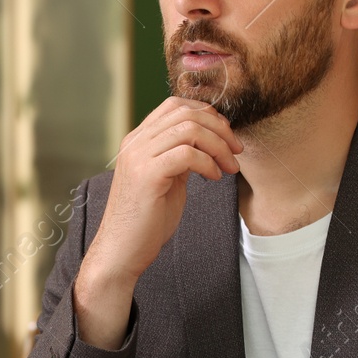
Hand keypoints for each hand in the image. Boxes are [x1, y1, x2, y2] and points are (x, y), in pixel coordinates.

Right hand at [74, 98, 242, 348]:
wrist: (121, 252)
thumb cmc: (145, 221)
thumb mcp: (166, 180)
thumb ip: (179, 157)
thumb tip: (208, 143)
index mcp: (138, 140)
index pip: (175, 105)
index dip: (207, 114)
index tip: (226, 136)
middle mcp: (135, 143)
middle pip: (186, 113)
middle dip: (220, 129)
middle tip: (236, 151)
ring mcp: (138, 157)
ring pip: (189, 129)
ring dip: (218, 146)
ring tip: (228, 167)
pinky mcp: (146, 175)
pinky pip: (186, 153)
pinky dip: (208, 163)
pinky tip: (213, 178)